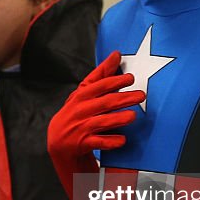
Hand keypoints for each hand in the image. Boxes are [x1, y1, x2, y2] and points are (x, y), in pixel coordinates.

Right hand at [47, 50, 145, 198]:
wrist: (59, 143)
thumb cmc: (76, 114)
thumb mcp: (84, 94)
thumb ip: (100, 75)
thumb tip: (115, 55)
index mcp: (80, 96)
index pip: (99, 86)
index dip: (115, 81)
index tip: (130, 78)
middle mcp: (79, 111)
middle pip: (104, 102)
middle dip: (123, 98)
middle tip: (141, 95)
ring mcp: (80, 128)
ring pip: (102, 122)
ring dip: (118, 119)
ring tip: (132, 116)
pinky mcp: (82, 144)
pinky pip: (99, 142)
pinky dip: (111, 141)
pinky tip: (122, 140)